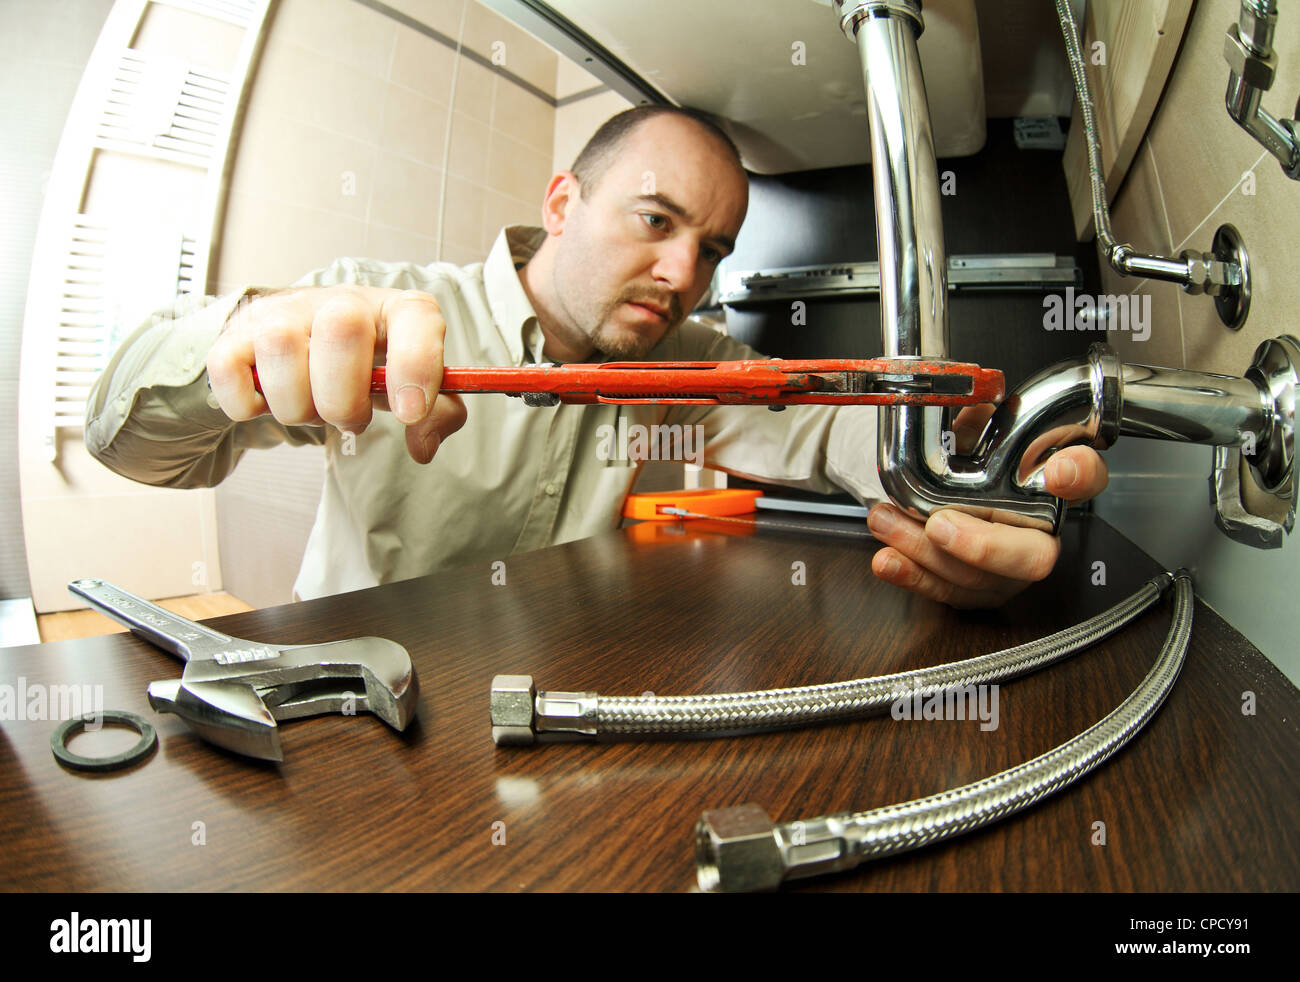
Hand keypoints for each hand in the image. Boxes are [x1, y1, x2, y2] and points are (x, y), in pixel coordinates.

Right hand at [207, 285, 466, 463]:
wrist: (306, 340)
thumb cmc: (368, 366)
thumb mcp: (413, 387)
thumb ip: (435, 415)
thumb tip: (423, 445)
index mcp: (394, 309)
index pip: (415, 316)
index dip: (416, 365)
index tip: (408, 412)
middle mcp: (339, 300)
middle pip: (340, 330)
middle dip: (345, 398)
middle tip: (349, 416)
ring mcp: (282, 312)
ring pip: (280, 348)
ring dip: (297, 405)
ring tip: (311, 408)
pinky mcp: (235, 335)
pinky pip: (229, 370)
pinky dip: (247, 405)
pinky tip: (269, 404)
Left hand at [865, 404, 1108, 608]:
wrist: (933, 501)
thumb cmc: (964, 467)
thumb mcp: (970, 436)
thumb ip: (974, 421)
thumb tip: (968, 402)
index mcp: (1047, 487)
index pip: (1084, 477)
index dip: (1079, 475)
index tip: (1057, 471)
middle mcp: (1036, 535)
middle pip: (1033, 556)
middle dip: (983, 546)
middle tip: (940, 523)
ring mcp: (1006, 571)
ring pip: (976, 578)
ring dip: (923, 551)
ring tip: (886, 521)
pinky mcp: (973, 592)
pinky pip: (944, 593)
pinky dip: (911, 576)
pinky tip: (888, 560)